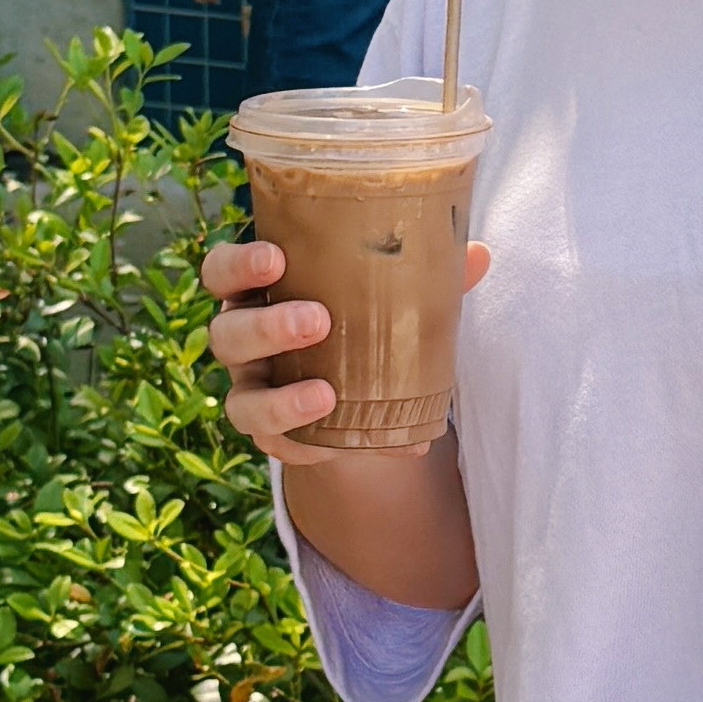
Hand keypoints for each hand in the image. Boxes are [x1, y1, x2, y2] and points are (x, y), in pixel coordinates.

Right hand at [200, 230, 488, 463]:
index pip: (222, 272)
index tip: (276, 257)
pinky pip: (276, 448)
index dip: (238, 265)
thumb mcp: (389, 299)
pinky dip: (306, 445)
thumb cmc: (363, 324)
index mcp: (259, 293)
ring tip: (326, 394)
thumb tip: (480, 253)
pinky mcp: (274, 438)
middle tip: (317, 320)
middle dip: (266, 327)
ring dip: (279, 400)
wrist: (358, 397)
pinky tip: (337, 444)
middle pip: (226, 335)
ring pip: (240, 402)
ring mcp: (253, 393)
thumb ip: (426, 278)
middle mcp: (243, 343)